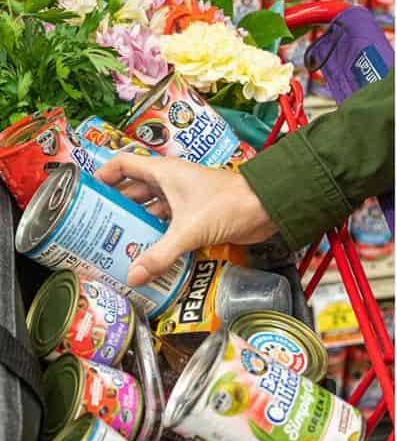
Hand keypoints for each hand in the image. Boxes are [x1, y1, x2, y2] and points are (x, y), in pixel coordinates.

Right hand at [94, 153, 274, 286]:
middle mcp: (170, 183)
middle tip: (97, 231)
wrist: (265, 207)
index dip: (103, 175)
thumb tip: (133, 276)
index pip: (123, 165)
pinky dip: (157, 239)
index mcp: (163, 172)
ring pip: (151, 211)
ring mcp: (183, 199)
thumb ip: (160, 254)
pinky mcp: (195, 216)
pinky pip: (167, 226)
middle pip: (134, 192)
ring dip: (137, 227)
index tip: (86, 194)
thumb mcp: (189, 229)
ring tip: (116, 248)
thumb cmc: (228, 203)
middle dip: (116, 209)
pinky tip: (147, 257)